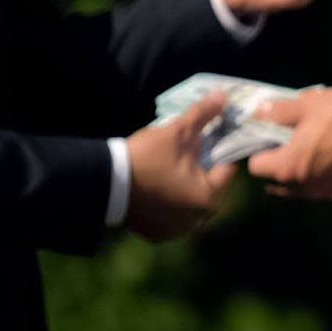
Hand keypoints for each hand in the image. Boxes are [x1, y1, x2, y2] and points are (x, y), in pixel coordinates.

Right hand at [124, 93, 236, 240]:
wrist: (105, 182)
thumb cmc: (147, 157)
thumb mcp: (177, 131)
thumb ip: (202, 115)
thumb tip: (223, 96)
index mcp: (209, 198)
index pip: (226, 169)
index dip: (219, 150)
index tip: (208, 139)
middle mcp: (197, 220)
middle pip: (208, 187)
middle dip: (201, 168)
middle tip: (187, 151)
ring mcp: (176, 230)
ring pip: (189, 201)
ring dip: (184, 187)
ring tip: (170, 168)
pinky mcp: (156, 234)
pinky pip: (170, 214)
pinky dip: (167, 202)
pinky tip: (156, 186)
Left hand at [247, 88, 331, 199]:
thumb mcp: (306, 104)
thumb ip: (278, 112)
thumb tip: (258, 113)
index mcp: (287, 167)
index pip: (256, 166)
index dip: (260, 150)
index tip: (270, 138)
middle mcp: (303, 187)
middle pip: (278, 181)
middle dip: (280, 164)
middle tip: (294, 142)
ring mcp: (326, 193)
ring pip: (303, 187)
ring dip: (303, 172)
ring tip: (318, 149)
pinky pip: (327, 187)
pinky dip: (326, 175)